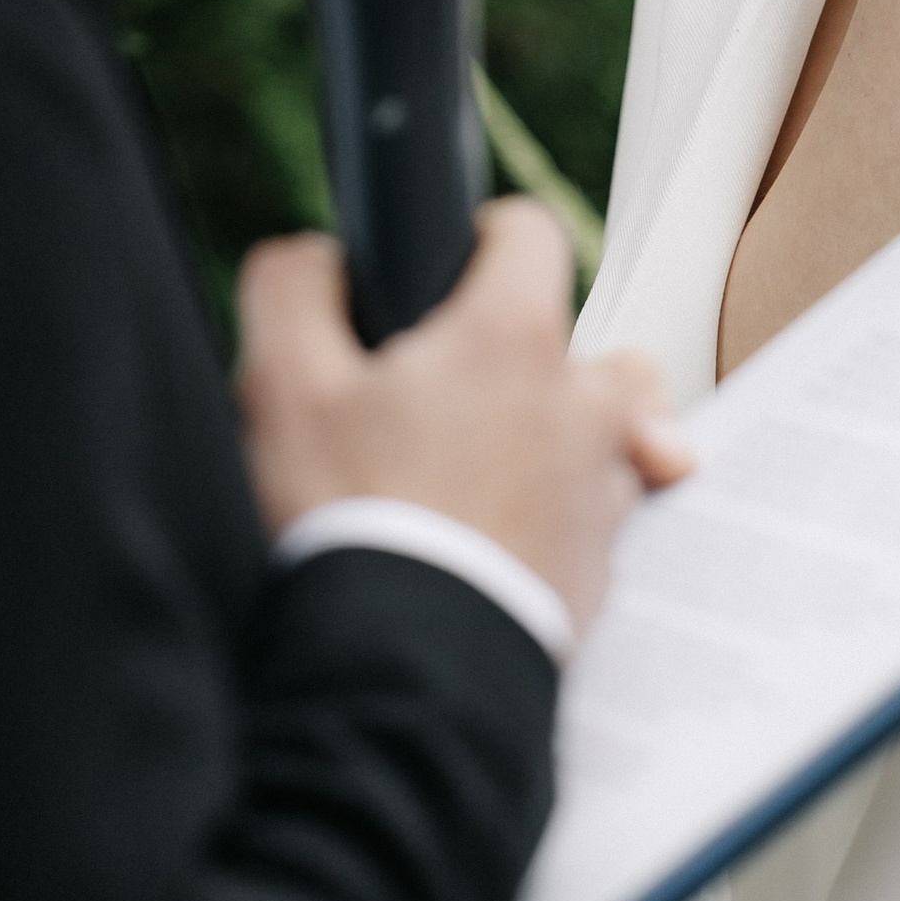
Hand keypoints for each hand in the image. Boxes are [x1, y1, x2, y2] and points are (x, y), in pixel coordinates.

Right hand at [236, 196, 690, 637]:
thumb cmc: (354, 521)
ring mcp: (606, 486)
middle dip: (531, 356)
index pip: (530, 232)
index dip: (480, 240)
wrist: (406, 668)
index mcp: (511, 339)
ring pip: (614, 429)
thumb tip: (314, 257)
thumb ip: (292, 290)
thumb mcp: (285, 387)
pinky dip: (570, 515)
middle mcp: (583, 403)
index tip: (444, 277)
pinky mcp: (607, 564)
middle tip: (455, 398)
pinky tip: (511, 534)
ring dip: (570, 435)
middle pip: (586, 338)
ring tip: (495, 467)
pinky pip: (607, 513)